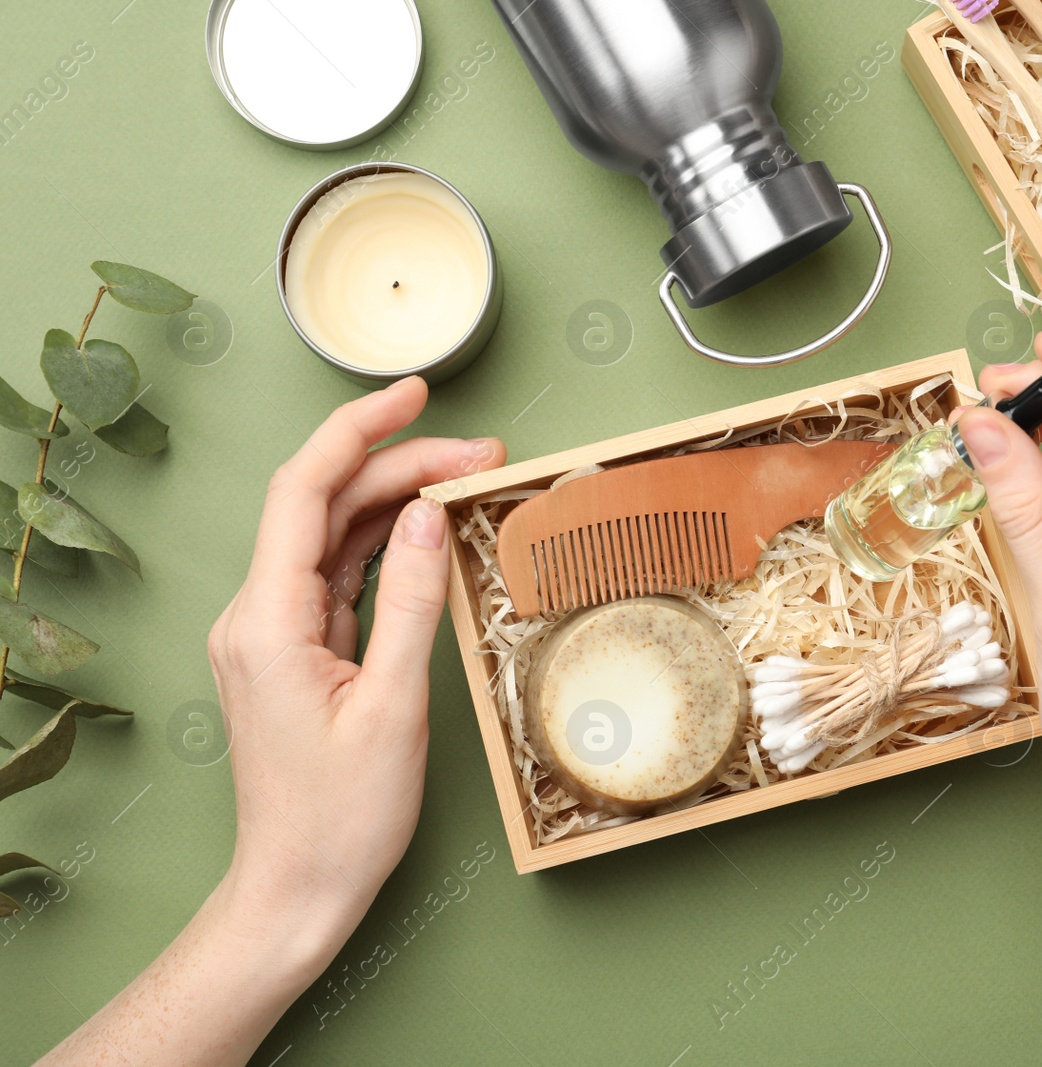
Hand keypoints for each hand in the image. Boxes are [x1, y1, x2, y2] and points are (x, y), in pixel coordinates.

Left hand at [207, 377, 504, 952]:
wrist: (298, 888)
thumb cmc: (342, 816)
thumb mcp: (394, 705)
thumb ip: (408, 600)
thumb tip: (428, 516)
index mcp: (265, 622)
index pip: (304, 491)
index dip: (359, 431)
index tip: (415, 395)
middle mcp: (254, 616)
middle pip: (324, 505)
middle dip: (400, 466)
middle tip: (481, 452)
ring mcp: (270, 633)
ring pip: (331, 536)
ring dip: (395, 502)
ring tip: (468, 479)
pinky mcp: (292, 652)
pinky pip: (336, 576)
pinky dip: (383, 546)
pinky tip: (429, 530)